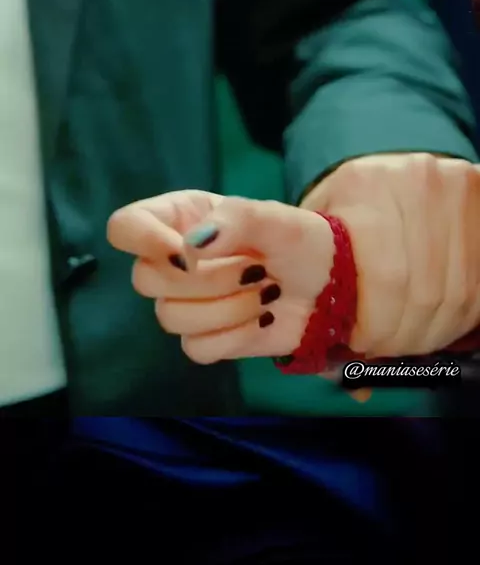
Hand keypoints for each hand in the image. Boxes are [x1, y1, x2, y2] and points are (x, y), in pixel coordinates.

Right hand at [107, 190, 333, 364]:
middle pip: (145, 279)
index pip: (125, 227)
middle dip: (206, 280)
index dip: (143, 240)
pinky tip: (261, 318)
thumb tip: (189, 248)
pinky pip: (197, 348)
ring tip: (264, 291)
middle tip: (254, 268)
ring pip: (170, 318)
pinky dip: (236, 335)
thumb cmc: (299, 240)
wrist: (333, 286)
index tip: (183, 252)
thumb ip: (232, 220)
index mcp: (180, 219)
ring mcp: (186, 302)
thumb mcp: (273, 216)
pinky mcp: (204, 338)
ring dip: (228, 307)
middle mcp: (174, 260)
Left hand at [303, 153, 479, 357]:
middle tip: (383, 349)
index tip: (360, 345)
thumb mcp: (320, 236)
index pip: (387, 278)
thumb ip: (322, 295)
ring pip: (460, 293)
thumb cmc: (345, 210)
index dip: (378, 327)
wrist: (384, 172)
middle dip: (403, 337)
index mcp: (365, 186)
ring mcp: (457, 189)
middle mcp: (418, 182)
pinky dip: (463, 314)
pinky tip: (439, 320)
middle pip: (426, 292)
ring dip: (435, 332)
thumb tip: (355, 387)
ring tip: (409, 337)